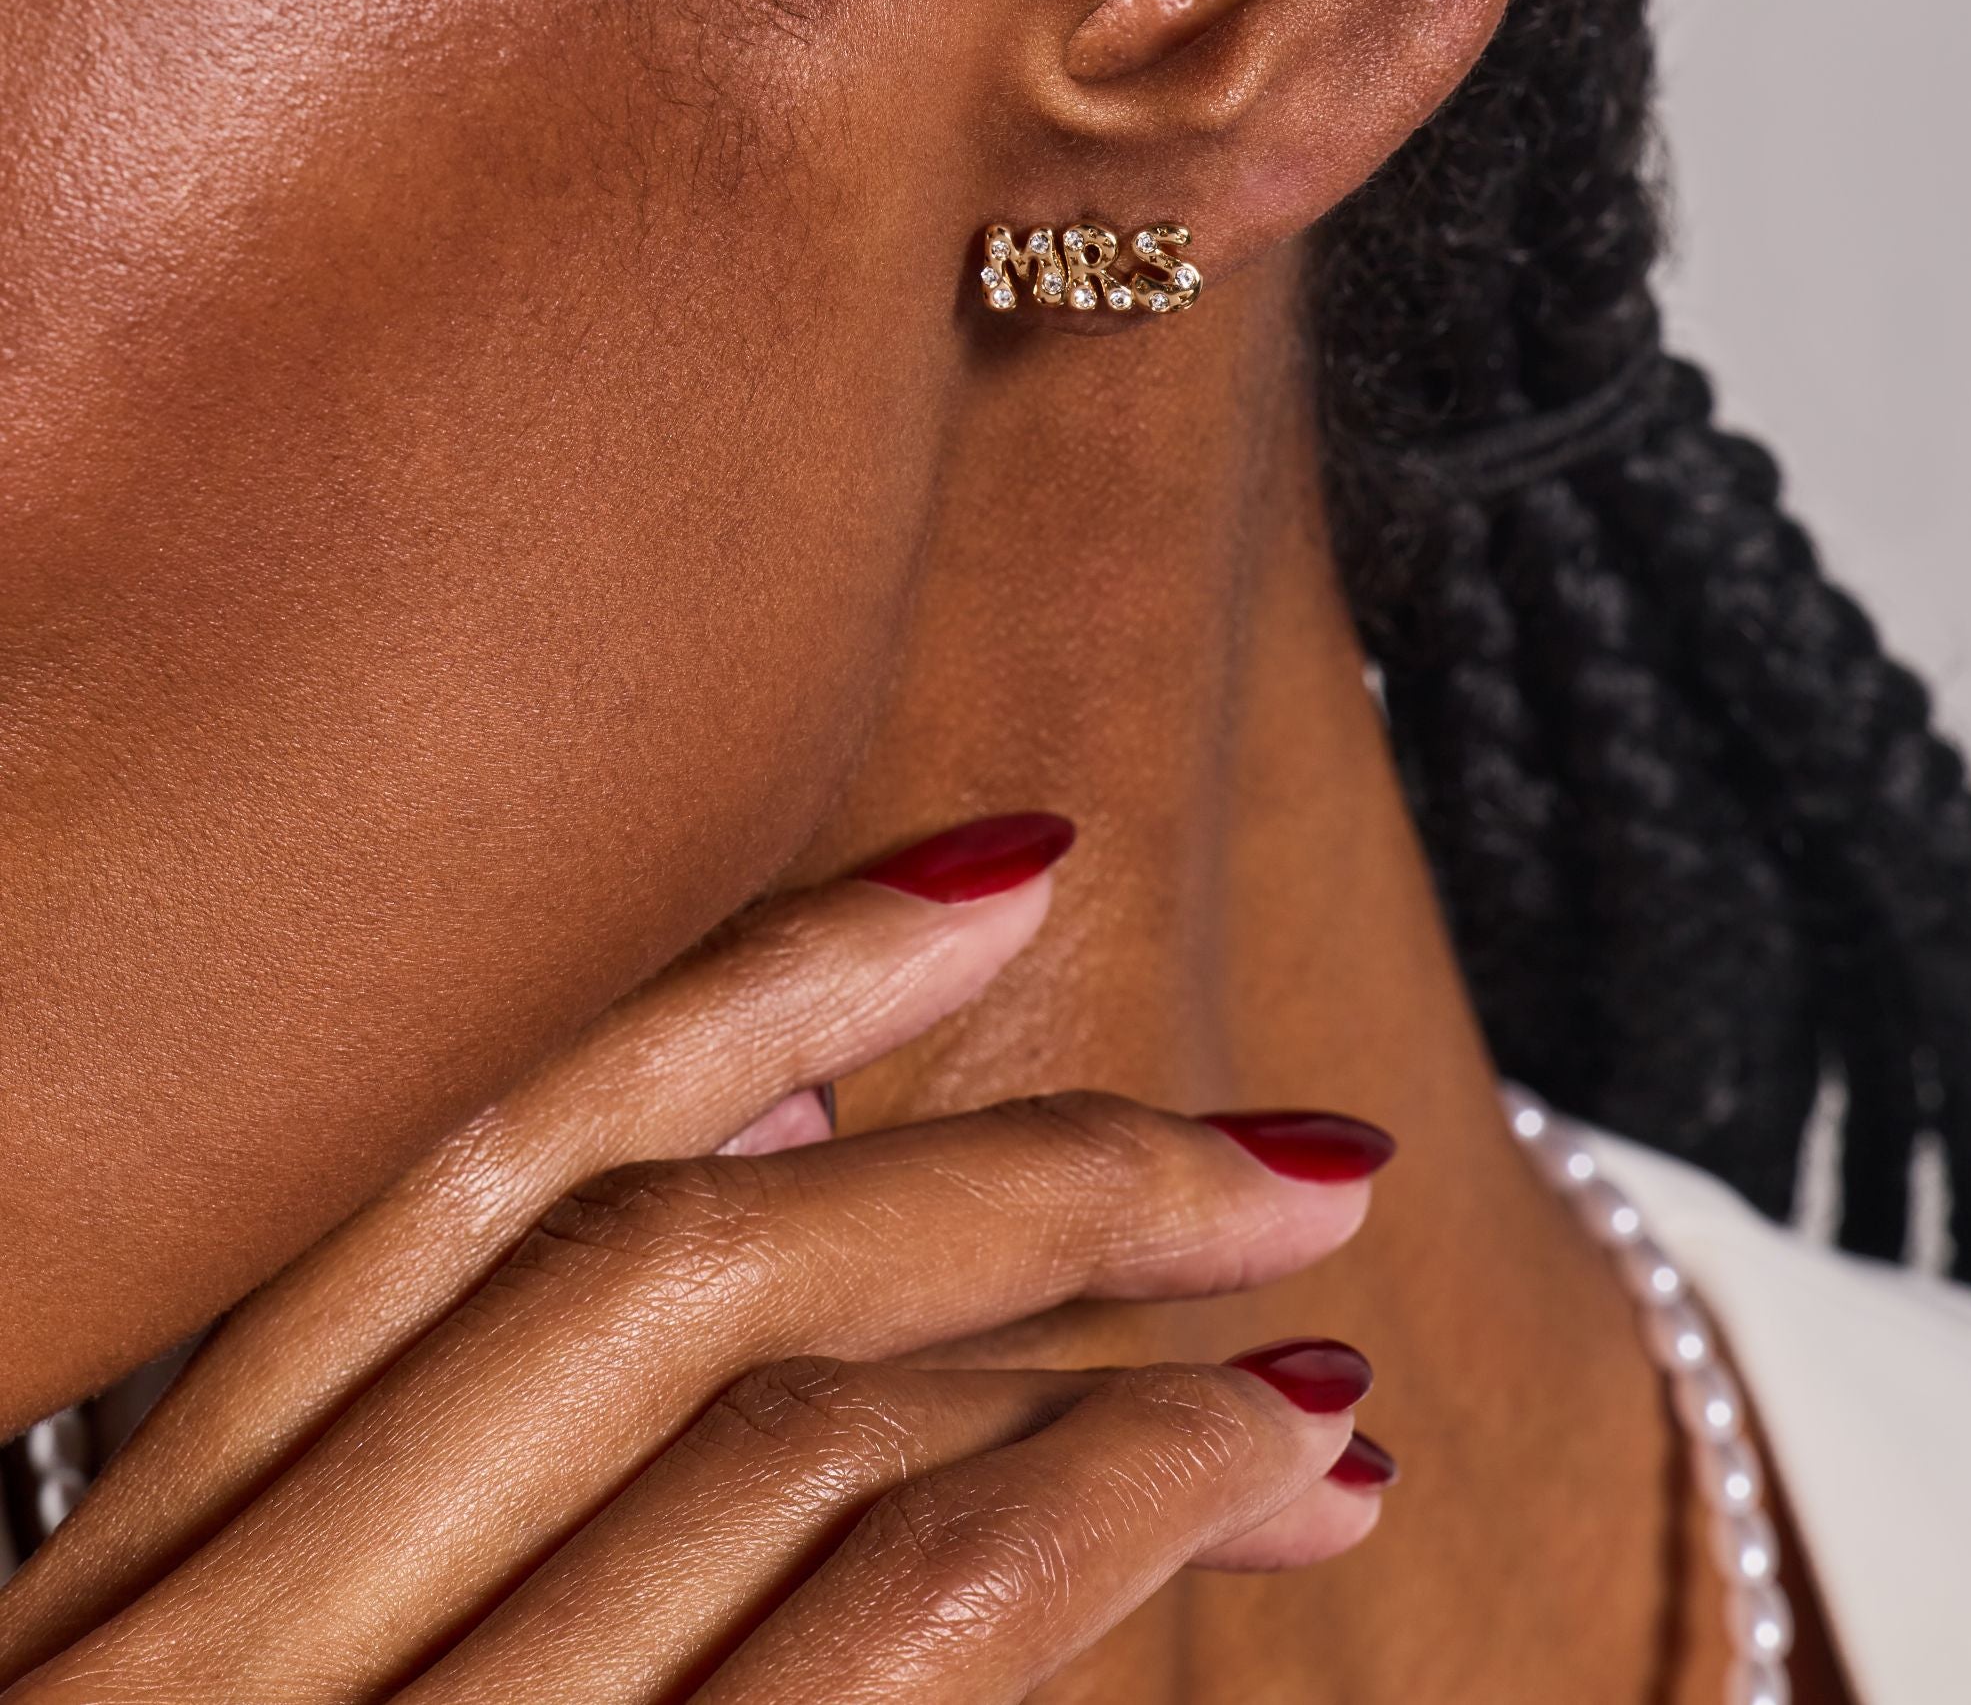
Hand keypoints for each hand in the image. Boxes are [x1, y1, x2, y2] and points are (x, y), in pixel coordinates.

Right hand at [0, 818, 1395, 1698]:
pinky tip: (1244, 1470)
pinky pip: (887, 1645)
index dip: (747, 987)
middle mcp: (204, 1678)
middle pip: (669, 1282)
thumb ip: (476, 1462)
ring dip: (1105, 1343)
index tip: (1002, 877)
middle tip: (1280, 1145)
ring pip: (795, 1449)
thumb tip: (784, 1127)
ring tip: (1310, 1329)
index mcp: (130, 1589)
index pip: (475, 1180)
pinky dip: (1096, 1513)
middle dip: (1011, 1161)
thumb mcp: (294, 1694)